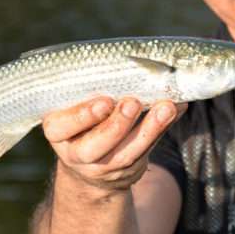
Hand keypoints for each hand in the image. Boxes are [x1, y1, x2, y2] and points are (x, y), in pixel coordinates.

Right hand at [42, 97, 184, 192]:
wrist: (91, 164)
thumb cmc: (83, 122)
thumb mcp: (75, 108)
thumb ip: (90, 91)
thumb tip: (126, 61)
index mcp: (58, 132)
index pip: (61, 127)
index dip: (82, 116)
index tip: (104, 102)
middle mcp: (76, 154)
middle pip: (95, 146)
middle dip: (117, 125)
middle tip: (132, 103)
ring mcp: (102, 167)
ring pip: (126, 153)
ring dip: (149, 129)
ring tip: (165, 108)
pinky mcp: (127, 171)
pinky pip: (147, 151)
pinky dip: (163, 129)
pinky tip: (176, 110)